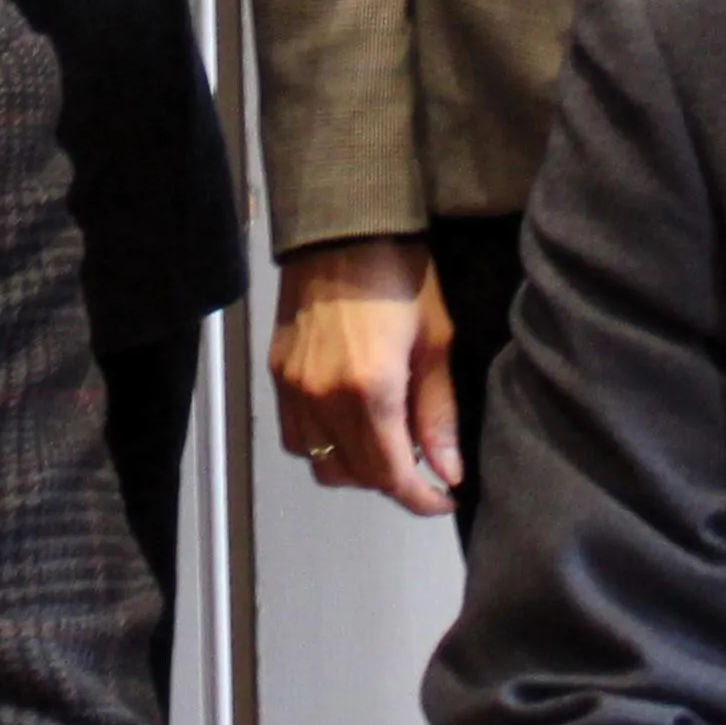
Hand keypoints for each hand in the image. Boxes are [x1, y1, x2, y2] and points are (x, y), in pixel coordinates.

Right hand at [268, 236, 458, 514]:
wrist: (342, 225)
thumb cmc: (401, 275)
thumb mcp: (435, 341)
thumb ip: (438, 414)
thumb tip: (448, 471)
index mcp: (369, 391)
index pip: (390, 475)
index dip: (420, 498)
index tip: (444, 499)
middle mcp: (323, 398)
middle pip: (354, 475)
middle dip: (392, 482)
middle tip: (423, 465)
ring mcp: (293, 387)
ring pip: (319, 462)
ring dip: (354, 467)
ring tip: (385, 443)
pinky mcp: (276, 373)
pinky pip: (296, 434)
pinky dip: (323, 443)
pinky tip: (349, 421)